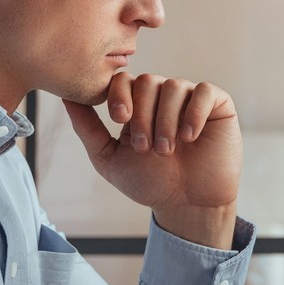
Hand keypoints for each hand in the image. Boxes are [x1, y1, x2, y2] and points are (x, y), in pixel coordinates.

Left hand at [63, 71, 240, 247]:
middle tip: (146, 147)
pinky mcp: (218, 105)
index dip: (120, 95)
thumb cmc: (150, 183)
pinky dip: (194, 114)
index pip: (124, 80)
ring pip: (174, 86)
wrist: (187, 204)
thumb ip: (88, 129)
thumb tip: (65, 98)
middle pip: (148, 81)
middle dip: (143, 115)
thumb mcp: (109, 158)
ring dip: (166, 120)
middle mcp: (164, 96)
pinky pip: (204, 92)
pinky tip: (189, 137)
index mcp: (138, 104)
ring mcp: (191, 99)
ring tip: (167, 150)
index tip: (120, 120)